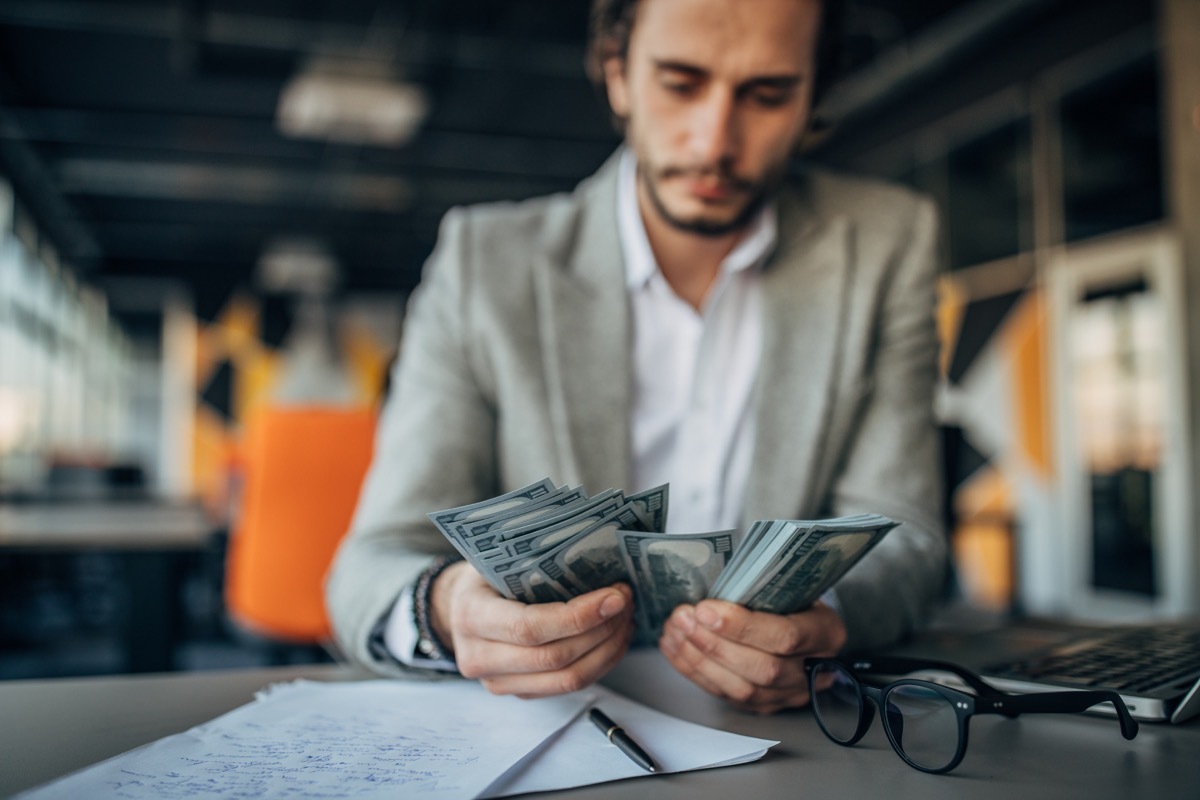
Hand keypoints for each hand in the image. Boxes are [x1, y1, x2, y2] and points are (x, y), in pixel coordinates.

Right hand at [430, 561, 634, 697]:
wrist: (458, 607)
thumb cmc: (485, 576)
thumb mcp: (497, 560)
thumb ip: (534, 562)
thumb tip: (596, 551)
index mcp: (472, 616)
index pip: (529, 627)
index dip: (578, 616)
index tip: (614, 597)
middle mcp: (479, 657)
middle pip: (554, 658)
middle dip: (601, 630)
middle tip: (626, 602)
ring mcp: (498, 682)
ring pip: (567, 679)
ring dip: (607, 650)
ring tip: (625, 620)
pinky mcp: (519, 693)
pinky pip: (568, 687)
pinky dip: (600, 663)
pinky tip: (613, 638)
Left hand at [659, 599, 846, 713]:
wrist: (809, 629)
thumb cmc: (798, 601)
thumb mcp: (793, 586)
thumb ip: (762, 588)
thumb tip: (713, 581)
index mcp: (825, 633)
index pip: (785, 636)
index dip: (741, 626)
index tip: (705, 609)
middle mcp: (812, 671)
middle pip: (761, 668)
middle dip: (713, 644)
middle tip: (683, 618)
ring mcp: (788, 694)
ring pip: (741, 689)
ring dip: (699, 659)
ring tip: (674, 631)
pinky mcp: (764, 705)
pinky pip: (726, 695)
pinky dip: (695, 671)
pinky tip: (675, 649)